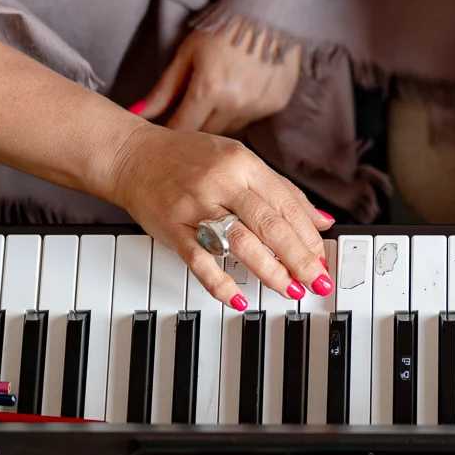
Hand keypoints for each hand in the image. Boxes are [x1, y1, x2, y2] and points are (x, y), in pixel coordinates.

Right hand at [106, 124, 334, 309]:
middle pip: (269, 224)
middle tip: (317, 281)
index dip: (308, 236)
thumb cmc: (188, 158)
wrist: (132, 155)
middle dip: (299, 257)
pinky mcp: (172, 227)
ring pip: (240, 242)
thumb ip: (281, 190)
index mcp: (243, 163)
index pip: (286, 204)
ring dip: (270, 270)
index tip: (322, 260)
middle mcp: (222, 182)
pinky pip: (199, 260)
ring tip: (290, 290)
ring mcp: (196, 205)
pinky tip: (238, 299)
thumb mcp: (239, 161)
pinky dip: (220, 282)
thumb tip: (321, 220)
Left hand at [132, 27, 302, 134]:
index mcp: (208, 90)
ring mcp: (257, 106)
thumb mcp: (186, 55)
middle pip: (205, 133)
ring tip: (218, 94)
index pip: (181, 129)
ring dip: (218, 119)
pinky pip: (250, 119)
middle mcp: (235, 103)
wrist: (268, 12)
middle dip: (194, 124)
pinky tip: (241, 90)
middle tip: (190, 108)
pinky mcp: (275, 105)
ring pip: (228, 129)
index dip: (170, 133)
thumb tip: (137, 113)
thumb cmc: (220, 29)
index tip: (163, 131)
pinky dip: (241, 111)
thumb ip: (163, 90)